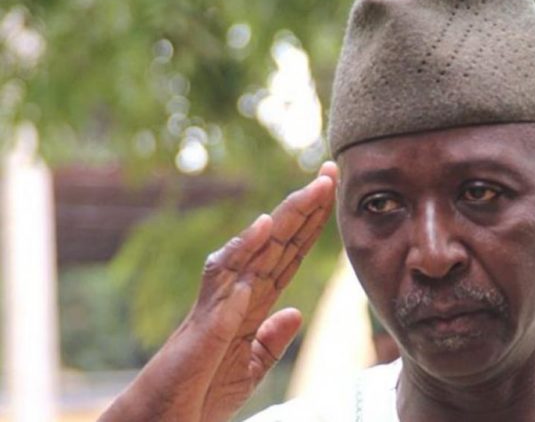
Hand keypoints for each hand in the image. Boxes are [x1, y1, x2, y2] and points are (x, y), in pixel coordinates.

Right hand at [100, 162, 337, 421]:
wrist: (167, 419)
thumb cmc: (203, 391)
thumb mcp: (252, 366)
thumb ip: (272, 338)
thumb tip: (297, 312)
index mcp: (253, 303)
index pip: (288, 255)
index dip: (311, 225)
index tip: (331, 194)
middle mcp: (238, 292)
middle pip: (277, 242)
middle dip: (304, 207)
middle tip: (331, 173)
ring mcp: (221, 302)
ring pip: (256, 248)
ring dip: (284, 218)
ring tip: (311, 190)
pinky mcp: (206, 320)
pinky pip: (225, 279)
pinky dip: (244, 251)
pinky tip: (264, 227)